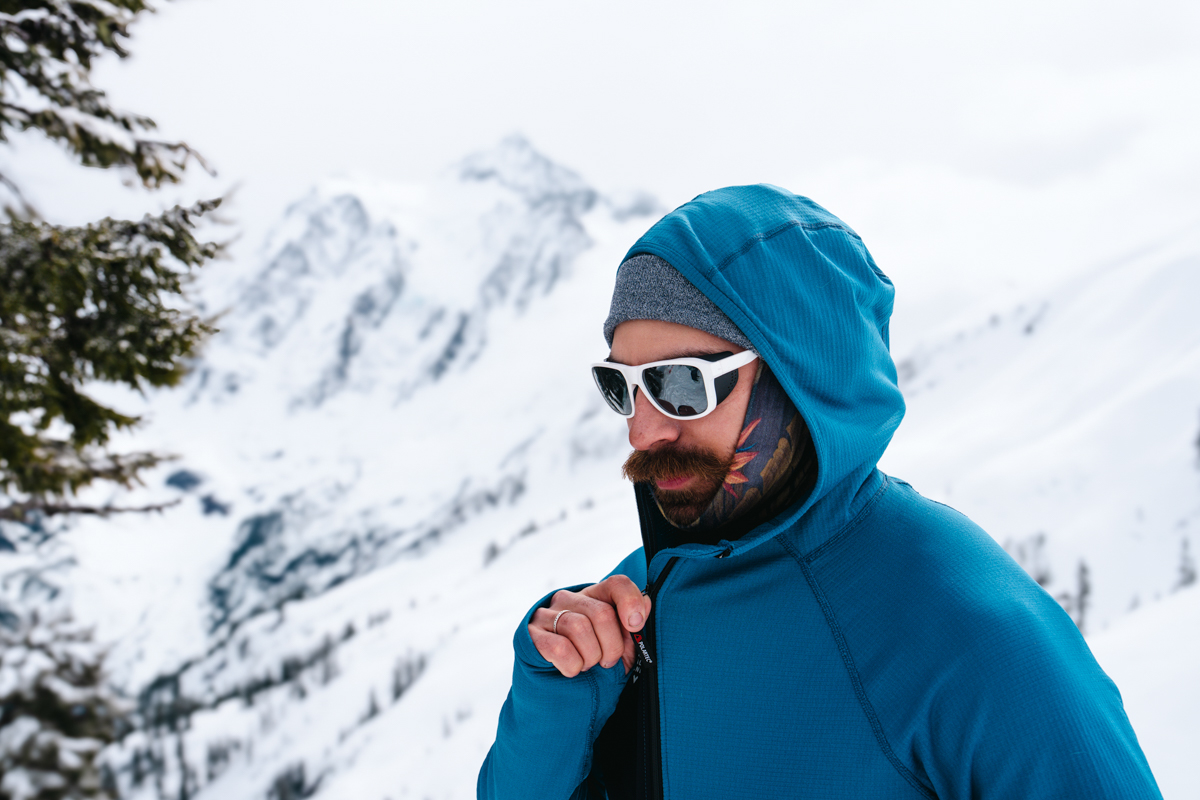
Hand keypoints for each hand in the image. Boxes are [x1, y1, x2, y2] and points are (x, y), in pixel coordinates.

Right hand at [528, 575, 651, 677]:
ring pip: (580, 628)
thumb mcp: (617, 643)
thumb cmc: (592, 657)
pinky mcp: (532, 634)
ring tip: (588, 664)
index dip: (631, 602)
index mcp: (595, 596)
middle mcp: (570, 599)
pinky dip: (573, 665)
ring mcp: (548, 615)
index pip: (617, 584)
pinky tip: (572, 669)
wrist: (554, 681)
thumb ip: (632, 625)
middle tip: (608, 661)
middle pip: (601, 613)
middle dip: (612, 646)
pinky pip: (560, 648)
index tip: (635, 625)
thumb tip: (647, 603)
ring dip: (591, 657)